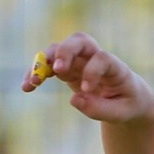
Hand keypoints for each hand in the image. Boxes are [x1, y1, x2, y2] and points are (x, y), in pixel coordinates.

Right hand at [24, 33, 153, 125]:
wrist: (125, 98)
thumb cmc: (126, 103)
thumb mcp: (121, 112)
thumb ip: (100, 109)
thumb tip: (74, 100)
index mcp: (115, 66)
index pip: (102, 58)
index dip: (92, 71)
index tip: (86, 90)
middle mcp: (95, 57)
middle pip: (79, 40)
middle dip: (66, 51)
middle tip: (57, 69)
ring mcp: (79, 61)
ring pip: (58, 49)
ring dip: (44, 62)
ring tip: (34, 81)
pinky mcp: (67, 69)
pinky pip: (48, 65)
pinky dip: (36, 73)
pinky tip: (27, 87)